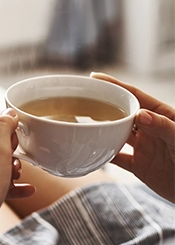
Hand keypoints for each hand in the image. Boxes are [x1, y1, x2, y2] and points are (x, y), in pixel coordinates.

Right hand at [91, 72, 174, 202]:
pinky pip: (116, 157)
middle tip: (83, 100)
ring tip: (83, 122)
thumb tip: (139, 114)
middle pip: (122, 113)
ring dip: (101, 129)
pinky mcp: (139, 165)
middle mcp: (150, 129)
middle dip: (104, 105)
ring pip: (116, 133)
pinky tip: (89, 151)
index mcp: (161, 115)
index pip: (135, 96)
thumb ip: (162, 126)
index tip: (96, 78)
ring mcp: (143, 147)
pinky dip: (103, 155)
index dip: (115, 86)